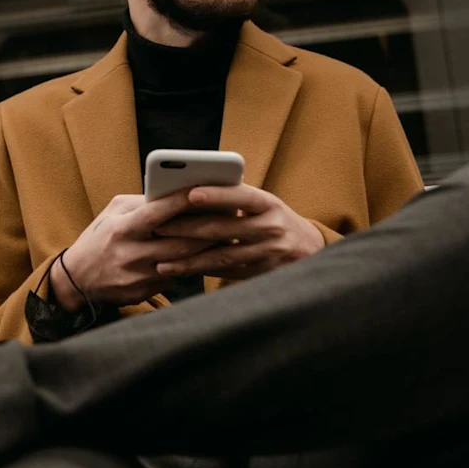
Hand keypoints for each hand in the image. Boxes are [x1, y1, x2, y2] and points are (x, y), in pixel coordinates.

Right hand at [53, 193, 215, 310]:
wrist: (77, 280)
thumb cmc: (98, 239)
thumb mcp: (111, 214)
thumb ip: (140, 204)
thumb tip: (172, 193)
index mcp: (121, 229)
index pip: (156, 213)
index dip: (181, 201)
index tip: (205, 189)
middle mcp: (131, 253)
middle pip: (179, 242)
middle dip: (207, 229)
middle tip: (231, 216)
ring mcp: (139, 276)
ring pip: (183, 262)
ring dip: (207, 249)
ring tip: (227, 234)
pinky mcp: (144, 292)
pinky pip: (175, 278)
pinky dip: (192, 265)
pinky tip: (207, 256)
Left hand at [151, 184, 324, 279]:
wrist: (309, 250)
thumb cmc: (274, 219)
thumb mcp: (264, 204)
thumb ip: (236, 200)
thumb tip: (191, 196)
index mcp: (269, 204)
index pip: (241, 196)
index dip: (217, 195)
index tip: (190, 193)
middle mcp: (271, 228)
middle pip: (224, 228)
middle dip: (188, 228)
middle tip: (158, 227)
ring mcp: (268, 253)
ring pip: (222, 256)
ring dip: (189, 258)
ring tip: (162, 259)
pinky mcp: (261, 274)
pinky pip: (226, 273)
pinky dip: (202, 271)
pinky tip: (181, 271)